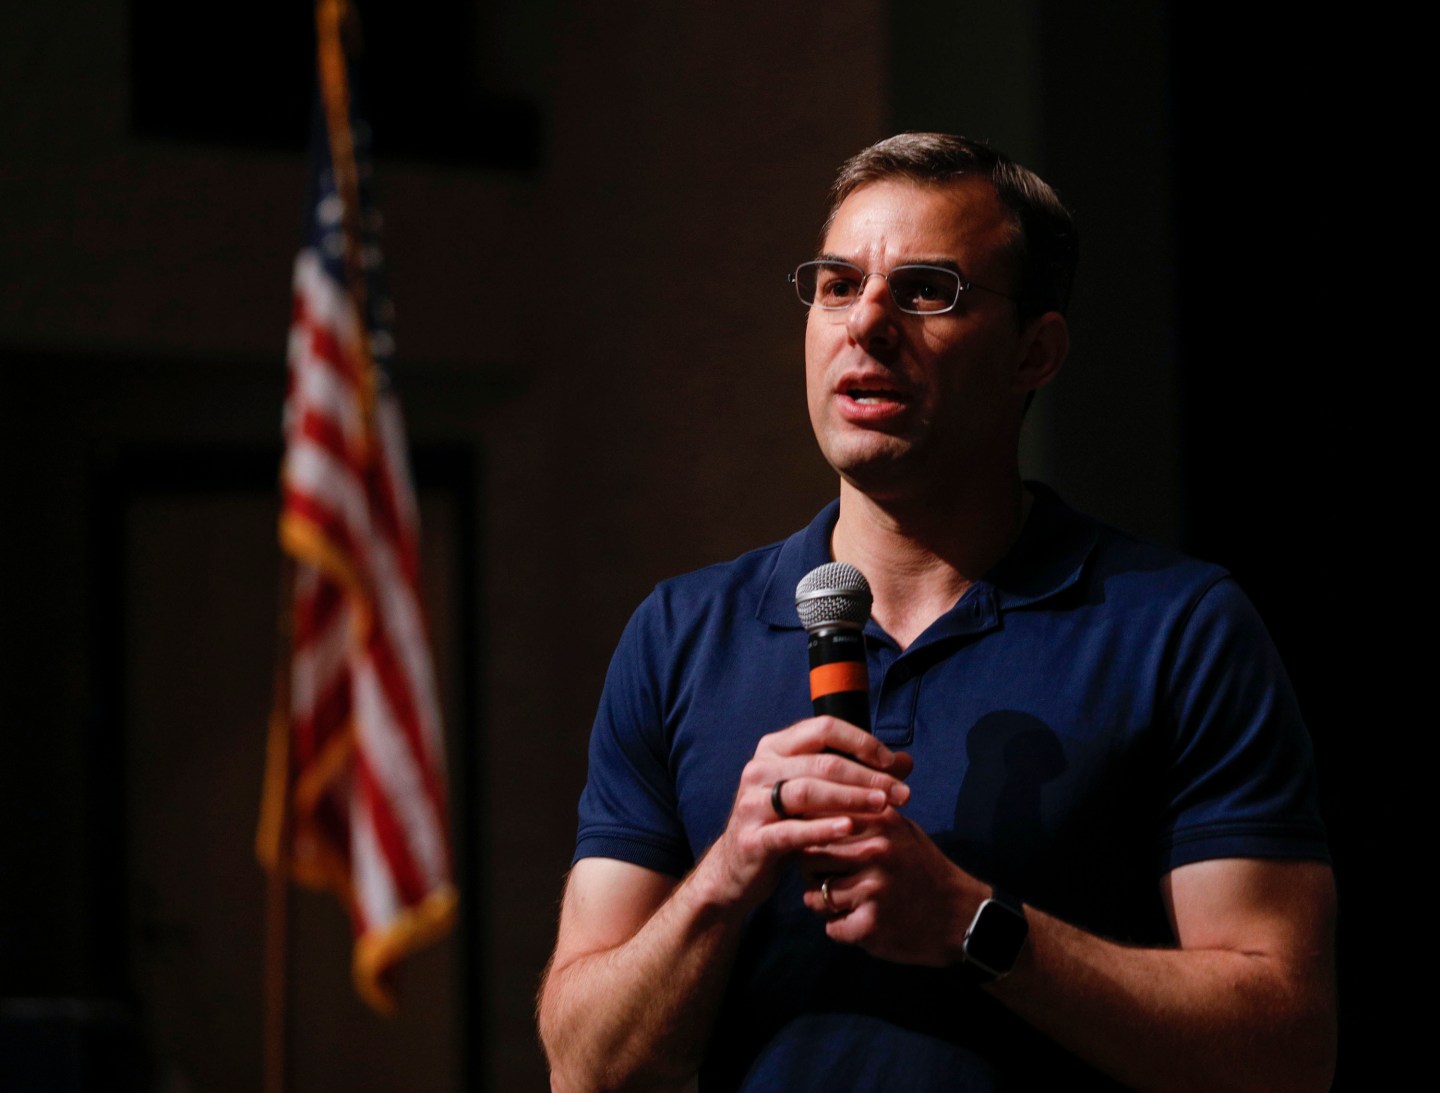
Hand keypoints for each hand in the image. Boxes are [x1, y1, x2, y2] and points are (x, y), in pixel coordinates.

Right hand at [694, 717, 912, 913]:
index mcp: (774, 747)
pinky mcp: (752, 838)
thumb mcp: (817, 794)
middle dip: (868, 776)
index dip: (862, 742)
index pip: (823, 728)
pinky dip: (822, 828)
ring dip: (851, 798)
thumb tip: (906, 762)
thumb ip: (856, 775)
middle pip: (822, 762)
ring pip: (807, 792)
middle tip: (902, 792)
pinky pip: (791, 830)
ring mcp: (751, 803)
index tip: (893, 762)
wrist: (739, 867)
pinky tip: (850, 828)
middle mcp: (758, 768)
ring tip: (883, 807)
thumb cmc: (786, 823)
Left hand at [801, 807, 984, 967]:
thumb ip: (861, 815)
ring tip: (850, 903)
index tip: (814, 851)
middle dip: (812, 874)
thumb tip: (811, 808)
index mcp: (879, 820)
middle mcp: (875, 849)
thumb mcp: (900, 829)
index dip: (809, 840)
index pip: (816, 823)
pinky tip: (864, 923)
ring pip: (815, 896)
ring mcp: (874, 887)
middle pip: (808, 859)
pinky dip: (843, 929)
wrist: (961, 916)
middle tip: (831, 881)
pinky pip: (832, 927)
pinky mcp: (873, 923)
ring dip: (825, 905)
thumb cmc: (922, 869)